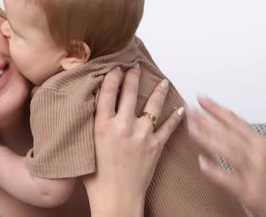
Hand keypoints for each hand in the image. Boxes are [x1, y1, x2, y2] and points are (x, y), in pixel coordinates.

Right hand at [83, 66, 184, 216]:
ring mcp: (141, 135)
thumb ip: (89, 128)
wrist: (115, 199)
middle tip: (135, 66)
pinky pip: (168, 127)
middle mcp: (122, 126)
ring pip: (152, 105)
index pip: (107, 92)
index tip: (116, 67)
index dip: (112, 76)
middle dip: (133, 76)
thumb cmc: (96, 180)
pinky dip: (175, 118)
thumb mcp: (85, 148)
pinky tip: (180, 109)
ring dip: (157, 90)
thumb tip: (90, 112)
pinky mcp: (155, 146)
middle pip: (129, 92)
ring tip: (161, 81)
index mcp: (102, 125)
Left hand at [186, 95, 265, 216]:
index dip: (216, 108)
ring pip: (229, 151)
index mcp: (260, 143)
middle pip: (229, 132)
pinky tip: (201, 163)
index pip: (235, 121)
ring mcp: (254, 173)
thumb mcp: (264, 154)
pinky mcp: (250, 192)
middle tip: (189, 110)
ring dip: (209, 139)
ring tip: (191, 129)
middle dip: (207, 120)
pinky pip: (229, 179)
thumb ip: (245, 139)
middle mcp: (258, 154)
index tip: (201, 98)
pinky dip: (215, 171)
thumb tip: (221, 124)